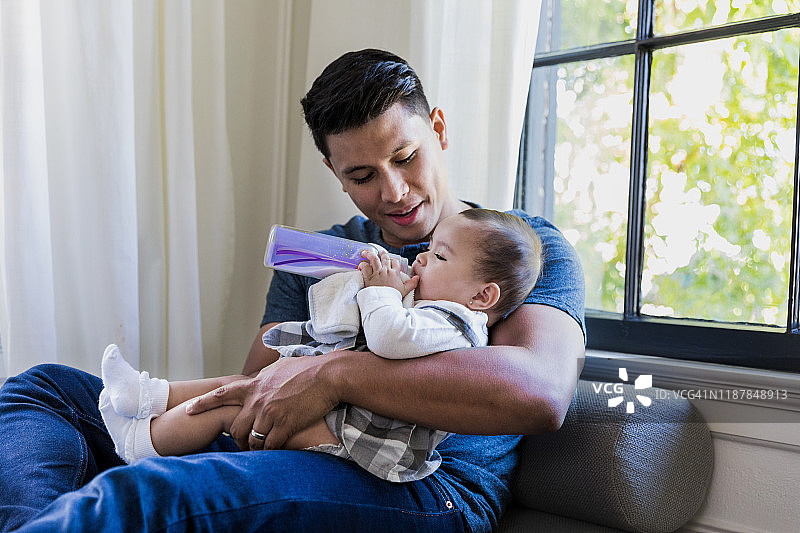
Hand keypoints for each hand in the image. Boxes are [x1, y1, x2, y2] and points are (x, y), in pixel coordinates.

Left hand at [185, 355, 337, 450]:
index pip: (222, 394)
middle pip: (235, 426)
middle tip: (242, 444)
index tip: (187, 410)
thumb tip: (259, 376)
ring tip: (258, 450)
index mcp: (255, 385)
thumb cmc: (308, 369)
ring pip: (251, 439)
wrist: (328, 375)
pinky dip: (269, 451)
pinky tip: (274, 451)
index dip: (203, 403)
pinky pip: (270, 445)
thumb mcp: (280, 366)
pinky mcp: (285, 424)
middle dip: (236, 439)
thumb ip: (264, 375)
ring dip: (253, 447)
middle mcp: (258, 399)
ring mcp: (270, 412)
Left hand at [359, 250, 417, 297]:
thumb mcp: (405, 290)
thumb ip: (412, 283)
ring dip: (370, 254)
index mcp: (395, 273)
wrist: (384, 301)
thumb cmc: (394, 296)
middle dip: (383, 254)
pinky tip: (361, 264)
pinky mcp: (369, 277)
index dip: (393, 260)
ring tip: (367, 252)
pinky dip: (363, 265)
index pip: (395, 262)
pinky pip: (365, 267)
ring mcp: (377, 273)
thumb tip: (417, 278)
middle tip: (380, 252)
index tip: (391, 260)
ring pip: (374, 259)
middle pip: (385, 258)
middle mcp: (386, 271)